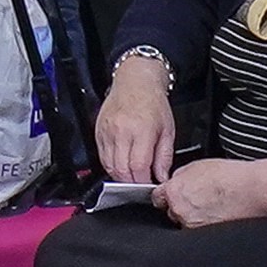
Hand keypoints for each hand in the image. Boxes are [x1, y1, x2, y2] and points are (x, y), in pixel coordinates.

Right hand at [95, 57, 176, 186]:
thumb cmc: (153, 103)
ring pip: (109, 165)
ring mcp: (107, 131)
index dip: (143, 181)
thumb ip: (164, 156)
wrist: (135, 81)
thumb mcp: (167, 130)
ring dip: (120, 177)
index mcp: (141, 130)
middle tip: (141, 184)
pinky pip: (102, 156)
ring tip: (132, 177)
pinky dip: (110, 166)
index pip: (138, 166)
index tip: (149, 185)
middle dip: (132, 183)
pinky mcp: (98, 131)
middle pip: (121, 169)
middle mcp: (121, 131)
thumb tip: (161, 177)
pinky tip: (121, 165)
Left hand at [156, 155, 266, 227]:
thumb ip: (180, 176)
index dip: (165, 196)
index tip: (170, 196)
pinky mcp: (207, 236)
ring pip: (186, 222)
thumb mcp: (197, 165)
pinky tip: (219, 212)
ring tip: (212, 205)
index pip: (157, 198)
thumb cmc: (230, 177)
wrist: (251, 190)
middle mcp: (180, 211)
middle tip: (199, 198)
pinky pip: (200, 230)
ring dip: (194, 216)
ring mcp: (193, 225)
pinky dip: (207, 223)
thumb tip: (176, 181)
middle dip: (181, 206)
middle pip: (171, 212)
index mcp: (174, 192)